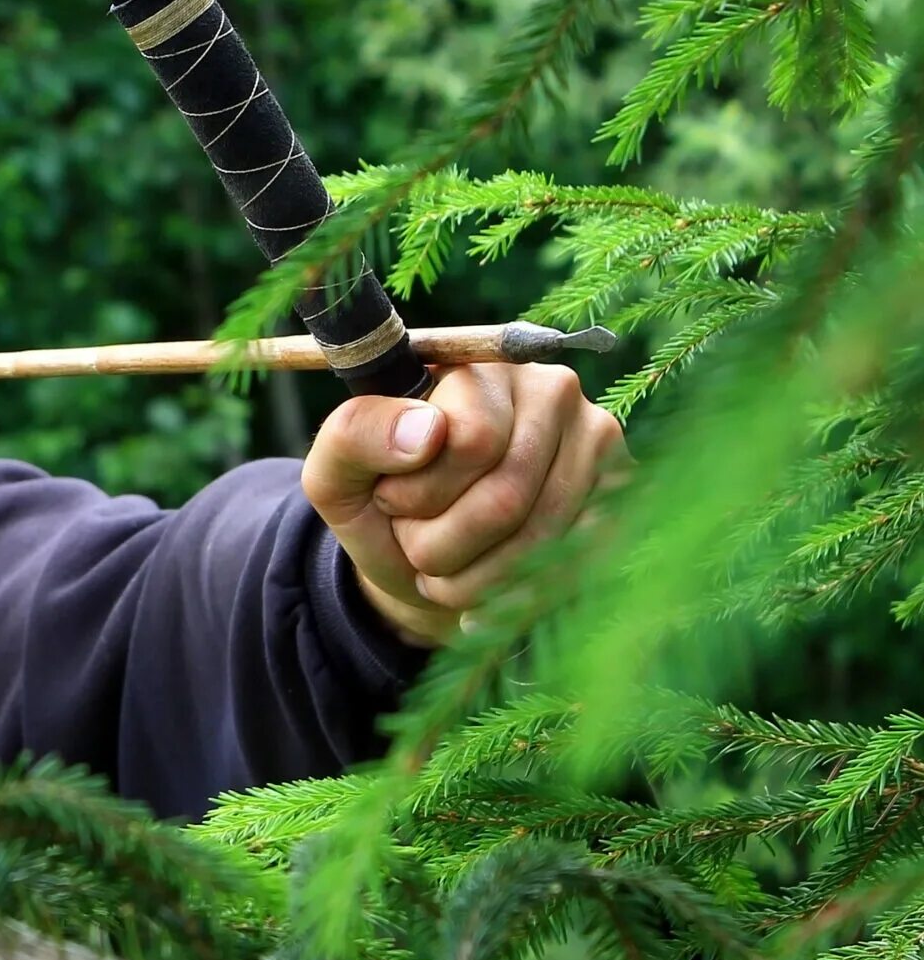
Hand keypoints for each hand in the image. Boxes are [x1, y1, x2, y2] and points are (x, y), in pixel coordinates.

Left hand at [302, 363, 628, 645]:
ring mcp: (599, 445)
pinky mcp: (622, 502)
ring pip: (542, 538)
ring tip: (443, 569)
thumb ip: (355, 436)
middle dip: (440, 544)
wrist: (426, 565)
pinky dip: (514, 594)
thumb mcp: (336, 472)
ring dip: (473, 577)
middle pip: (508, 496)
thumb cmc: (382, 506)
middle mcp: (551, 390)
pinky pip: (574, 566)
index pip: (470, 441)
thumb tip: (428, 429)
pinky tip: (484, 589)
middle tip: (414, 545)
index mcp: (477, 366)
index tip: (391, 498)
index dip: (417, 493)